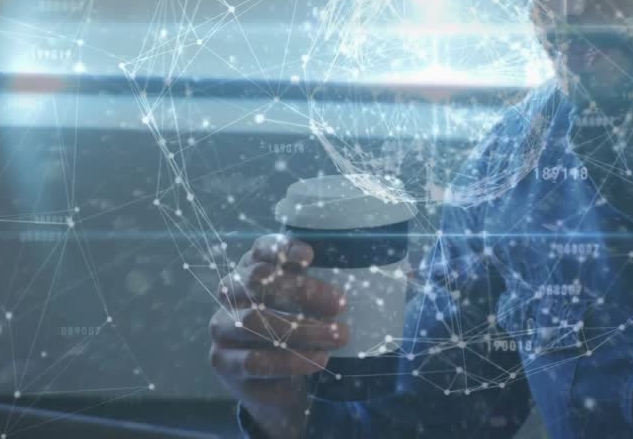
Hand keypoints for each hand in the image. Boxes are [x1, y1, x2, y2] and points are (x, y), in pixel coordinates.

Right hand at [209, 234, 348, 438]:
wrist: (281, 384)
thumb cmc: (305, 331)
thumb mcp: (325, 305)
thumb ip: (360, 284)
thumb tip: (410, 271)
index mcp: (254, 267)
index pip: (260, 248)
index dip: (281, 248)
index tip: (312, 255)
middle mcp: (233, 292)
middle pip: (258, 282)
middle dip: (302, 291)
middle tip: (340, 303)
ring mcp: (222, 326)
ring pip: (256, 321)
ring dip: (302, 329)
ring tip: (339, 336)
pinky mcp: (223, 360)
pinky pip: (255, 359)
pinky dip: (290, 360)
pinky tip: (318, 359)